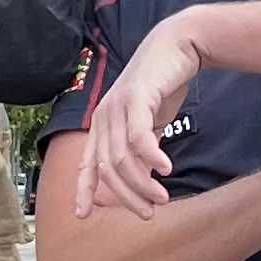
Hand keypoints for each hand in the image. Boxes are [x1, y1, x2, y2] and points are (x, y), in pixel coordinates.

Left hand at [69, 15, 209, 218]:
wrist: (178, 45)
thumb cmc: (162, 86)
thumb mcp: (149, 123)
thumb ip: (141, 150)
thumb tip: (146, 178)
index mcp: (101, 125)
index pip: (87, 163)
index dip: (82, 190)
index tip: (83, 215)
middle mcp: (103, 117)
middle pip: (107, 168)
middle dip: (127, 196)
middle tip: (149, 212)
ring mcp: (117, 107)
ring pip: (122, 157)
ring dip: (142, 182)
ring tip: (162, 198)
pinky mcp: (137, 98)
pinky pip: (138, 135)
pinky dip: (151, 156)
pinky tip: (166, 169)